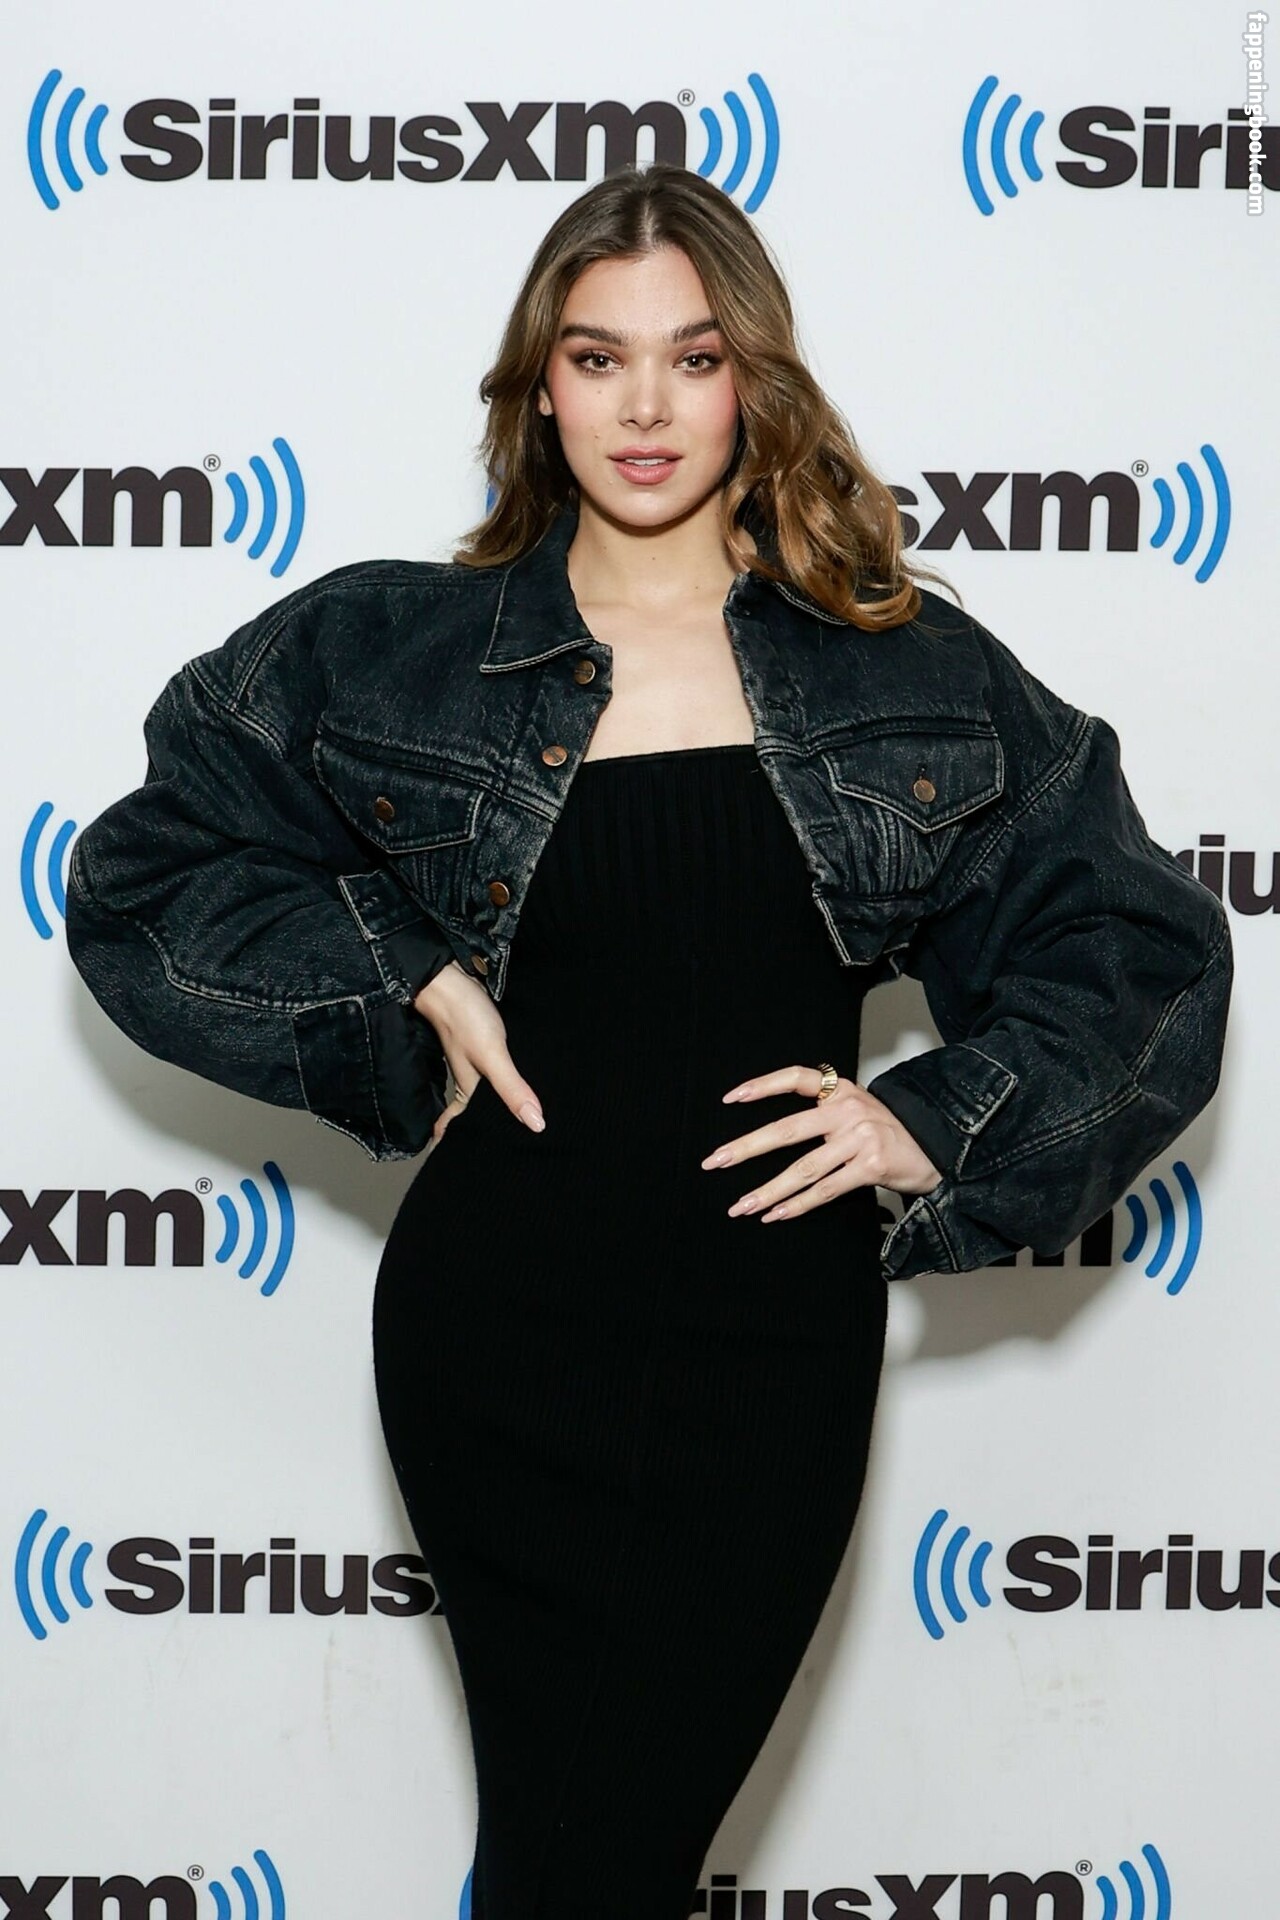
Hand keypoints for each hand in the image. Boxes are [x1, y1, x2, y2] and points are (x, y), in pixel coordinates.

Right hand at [413, 961, 545, 1143]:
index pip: (461, 1127)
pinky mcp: (486, 1043)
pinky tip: (521, 1079)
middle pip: (477, 1112)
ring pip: (488, 1091)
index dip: (463, 1146)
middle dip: (487, 1130)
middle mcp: (472, 1080)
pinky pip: (497, 1070)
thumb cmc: (465, 1017)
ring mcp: (478, 1061)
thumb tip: (536, 1125)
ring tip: (520, 1121)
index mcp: (469, 1091)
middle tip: (509, 1150)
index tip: (473, 1167)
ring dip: (498, 1105)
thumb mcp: (492, 1056)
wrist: (449, 978)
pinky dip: (506, 1080)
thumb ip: (512, 1089)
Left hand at [699, 1064, 942, 1223]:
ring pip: (803, 1168)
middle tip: (715, 1162)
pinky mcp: (871, 1166)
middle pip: (788, 1130)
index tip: (730, 1099)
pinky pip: (826, 1190)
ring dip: (767, 1191)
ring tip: (740, 1206)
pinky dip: (797, 1205)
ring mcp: (861, 1138)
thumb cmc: (887, 1132)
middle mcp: (849, 1110)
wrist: (936, 1150)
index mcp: (842, 1090)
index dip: (762, 1085)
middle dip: (746, 1148)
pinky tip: (775, 1214)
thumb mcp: (856, 1109)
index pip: (796, 1078)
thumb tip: (770, 1135)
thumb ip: (822, 1111)